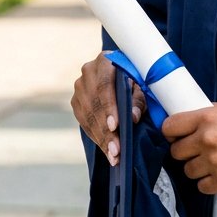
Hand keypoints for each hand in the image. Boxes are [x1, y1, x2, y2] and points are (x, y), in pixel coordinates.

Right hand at [71, 52, 145, 166]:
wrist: (120, 71)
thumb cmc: (135, 77)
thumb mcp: (141, 84)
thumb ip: (138, 100)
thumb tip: (133, 118)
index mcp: (105, 61)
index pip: (105, 85)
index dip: (109, 107)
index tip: (115, 126)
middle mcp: (88, 72)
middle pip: (95, 104)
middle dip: (106, 131)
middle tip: (117, 150)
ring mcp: (79, 87)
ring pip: (88, 116)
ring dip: (101, 138)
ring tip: (113, 156)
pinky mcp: (76, 101)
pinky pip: (84, 122)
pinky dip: (96, 137)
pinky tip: (106, 150)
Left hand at [163, 103, 216, 194]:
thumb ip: (211, 113)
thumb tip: (190, 118)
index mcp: (209, 117)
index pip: (170, 127)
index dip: (170, 132)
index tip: (175, 135)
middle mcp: (208, 139)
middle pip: (176, 151)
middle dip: (184, 151)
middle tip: (197, 150)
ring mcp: (215, 163)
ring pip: (188, 171)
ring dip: (196, 168)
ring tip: (212, 163)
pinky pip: (201, 186)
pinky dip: (208, 183)